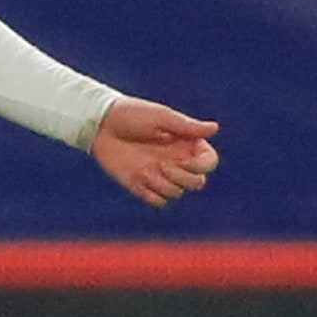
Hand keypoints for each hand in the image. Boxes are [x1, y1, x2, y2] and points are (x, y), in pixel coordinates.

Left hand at [91, 98, 218, 206]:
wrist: (101, 125)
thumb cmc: (132, 115)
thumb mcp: (161, 117)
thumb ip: (188, 127)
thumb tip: (215, 128)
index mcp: (186, 144)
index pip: (209, 163)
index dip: (201, 166)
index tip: (185, 160)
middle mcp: (177, 161)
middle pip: (197, 183)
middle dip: (182, 178)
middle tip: (161, 164)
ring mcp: (160, 175)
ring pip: (177, 193)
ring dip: (164, 184)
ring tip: (146, 168)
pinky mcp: (142, 186)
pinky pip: (158, 202)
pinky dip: (153, 195)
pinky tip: (140, 179)